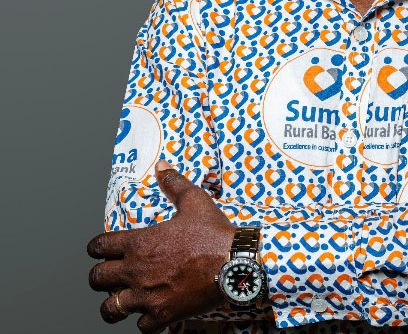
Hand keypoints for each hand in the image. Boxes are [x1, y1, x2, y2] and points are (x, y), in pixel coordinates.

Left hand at [87, 161, 235, 332]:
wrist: (234, 262)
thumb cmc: (213, 232)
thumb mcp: (194, 201)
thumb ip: (173, 183)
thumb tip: (161, 166)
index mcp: (139, 243)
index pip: (99, 246)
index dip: (96, 247)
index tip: (100, 250)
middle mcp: (136, 270)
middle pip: (96, 279)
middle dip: (99, 276)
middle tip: (110, 274)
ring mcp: (147, 295)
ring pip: (110, 308)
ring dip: (114, 303)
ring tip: (122, 300)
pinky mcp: (162, 314)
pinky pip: (140, 327)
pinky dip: (144, 321)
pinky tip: (153, 311)